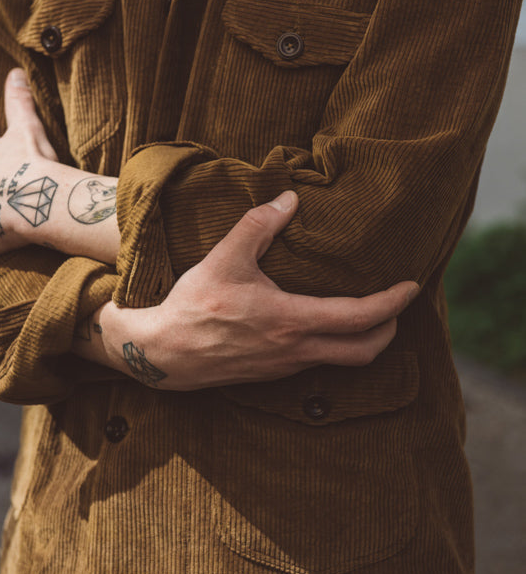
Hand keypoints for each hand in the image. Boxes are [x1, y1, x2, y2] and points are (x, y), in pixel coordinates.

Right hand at [77, 192, 418, 389]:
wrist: (163, 354)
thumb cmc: (193, 305)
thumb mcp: (224, 258)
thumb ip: (259, 225)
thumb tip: (290, 199)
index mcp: (291, 321)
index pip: (360, 317)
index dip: (392, 302)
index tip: (411, 286)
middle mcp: (295, 350)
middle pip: (364, 350)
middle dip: (389, 328)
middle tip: (397, 305)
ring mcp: (284, 366)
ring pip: (342, 360)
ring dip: (363, 339)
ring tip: (368, 313)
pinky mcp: (271, 373)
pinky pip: (318, 363)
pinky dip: (336, 346)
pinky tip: (324, 326)